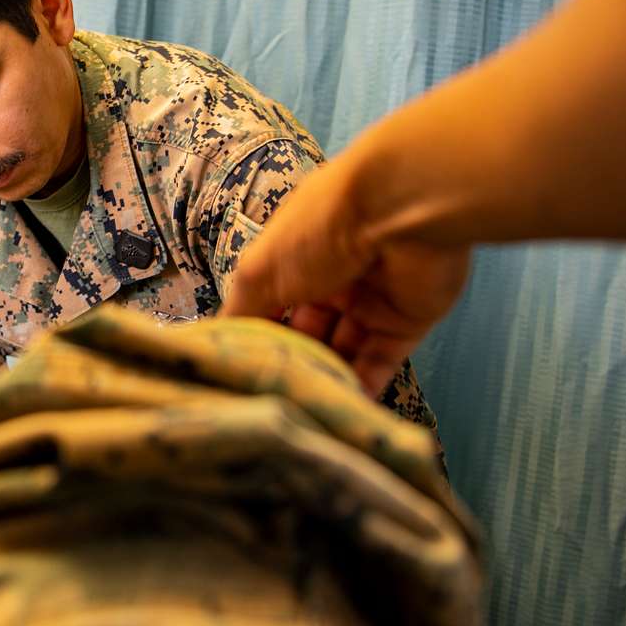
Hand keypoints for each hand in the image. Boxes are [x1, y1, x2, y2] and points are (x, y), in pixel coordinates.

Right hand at [221, 161, 470, 394]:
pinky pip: (382, 361)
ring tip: (303, 416)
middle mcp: (331, 278)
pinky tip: (340, 412)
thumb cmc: (320, 229)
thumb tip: (217, 344)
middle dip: (293, 364)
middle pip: (308, 333)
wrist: (402, 209)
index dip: (257, 338)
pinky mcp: (408, 321)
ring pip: (344, 351)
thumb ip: (241, 311)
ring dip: (326, 380)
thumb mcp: (260, 270)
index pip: (270, 306)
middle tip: (273, 403)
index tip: (239, 376)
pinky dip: (363, 388)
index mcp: (294, 257)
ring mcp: (372, 300)